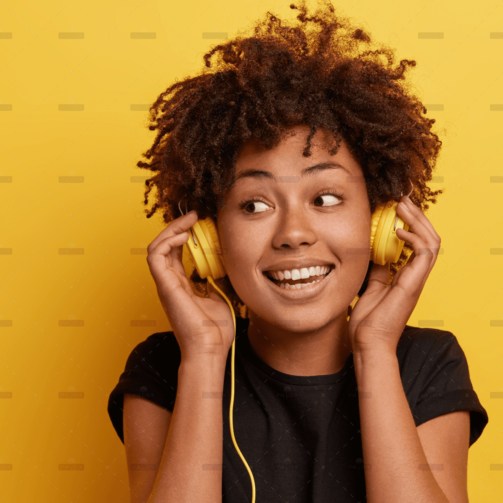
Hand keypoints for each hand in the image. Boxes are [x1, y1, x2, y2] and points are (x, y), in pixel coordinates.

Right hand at [146, 210, 234, 360]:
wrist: (211, 349)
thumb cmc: (216, 329)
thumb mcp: (222, 295)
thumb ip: (219, 277)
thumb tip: (226, 261)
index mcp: (182, 283)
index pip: (177, 250)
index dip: (186, 233)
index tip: (202, 221)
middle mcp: (170, 281)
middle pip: (165, 245)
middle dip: (178, 226)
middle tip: (195, 215)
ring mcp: (165, 283)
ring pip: (157, 246)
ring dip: (171, 229)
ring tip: (189, 220)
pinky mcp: (164, 286)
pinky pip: (155, 256)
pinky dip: (167, 241)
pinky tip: (185, 236)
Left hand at [348, 195, 440, 355]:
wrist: (367, 343)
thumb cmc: (368, 320)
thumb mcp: (370, 287)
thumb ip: (377, 269)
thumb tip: (374, 251)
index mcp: (405, 275)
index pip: (415, 241)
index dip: (409, 222)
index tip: (396, 205)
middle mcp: (414, 275)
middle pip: (427, 237)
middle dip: (416, 215)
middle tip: (402, 198)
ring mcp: (416, 279)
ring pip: (431, 241)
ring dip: (418, 220)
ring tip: (403, 206)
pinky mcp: (414, 283)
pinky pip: (424, 254)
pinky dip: (414, 238)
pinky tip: (398, 230)